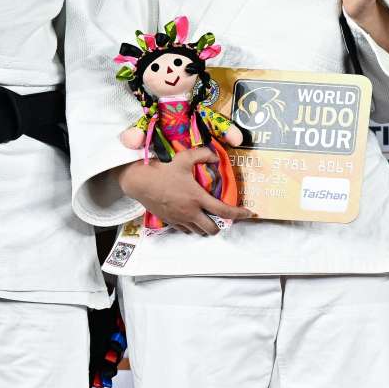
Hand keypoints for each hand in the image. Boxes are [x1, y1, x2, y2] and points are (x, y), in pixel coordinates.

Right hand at [116, 147, 252, 235]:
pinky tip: (192, 218)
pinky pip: (185, 230)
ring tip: (209, 218)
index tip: (249, 213)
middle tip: (223, 217)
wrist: (139, 181)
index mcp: (197, 198)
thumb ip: (203, 155)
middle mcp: (190, 212)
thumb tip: (216, 158)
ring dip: (207, 227)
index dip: (239, 214)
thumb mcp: (185, 158)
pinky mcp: (169, 221)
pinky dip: (192, 227)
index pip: (224, 211)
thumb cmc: (163, 169)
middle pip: (212, 229)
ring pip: (199, 232)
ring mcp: (179, 219)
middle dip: (221, 226)